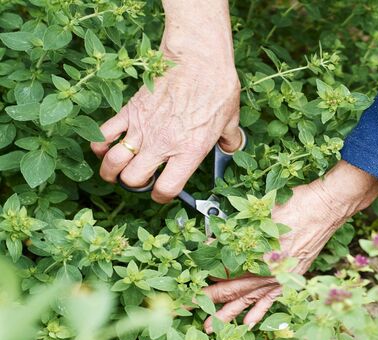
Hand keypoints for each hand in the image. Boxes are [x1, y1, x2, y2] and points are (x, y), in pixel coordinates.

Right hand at [91, 2, 240, 202]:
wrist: (198, 59)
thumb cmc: (217, 87)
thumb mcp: (231, 120)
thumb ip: (230, 140)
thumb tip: (231, 146)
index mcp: (189, 151)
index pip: (166, 189)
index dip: (162, 196)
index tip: (162, 192)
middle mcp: (163, 144)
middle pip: (133, 179)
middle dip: (133, 184)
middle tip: (140, 178)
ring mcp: (143, 128)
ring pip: (113, 162)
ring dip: (111, 170)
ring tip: (116, 170)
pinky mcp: (130, 110)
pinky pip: (102, 134)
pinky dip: (99, 144)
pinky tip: (106, 146)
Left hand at [202, 161, 377, 332]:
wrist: (326, 207)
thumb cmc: (295, 205)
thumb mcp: (261, 215)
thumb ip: (235, 233)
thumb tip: (211, 244)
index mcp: (258, 255)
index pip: (225, 274)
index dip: (205, 281)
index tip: (188, 288)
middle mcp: (268, 271)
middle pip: (232, 290)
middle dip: (208, 301)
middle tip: (186, 310)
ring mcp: (280, 277)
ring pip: (248, 299)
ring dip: (228, 314)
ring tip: (210, 326)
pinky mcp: (291, 277)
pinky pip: (272, 299)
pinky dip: (259, 312)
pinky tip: (248, 324)